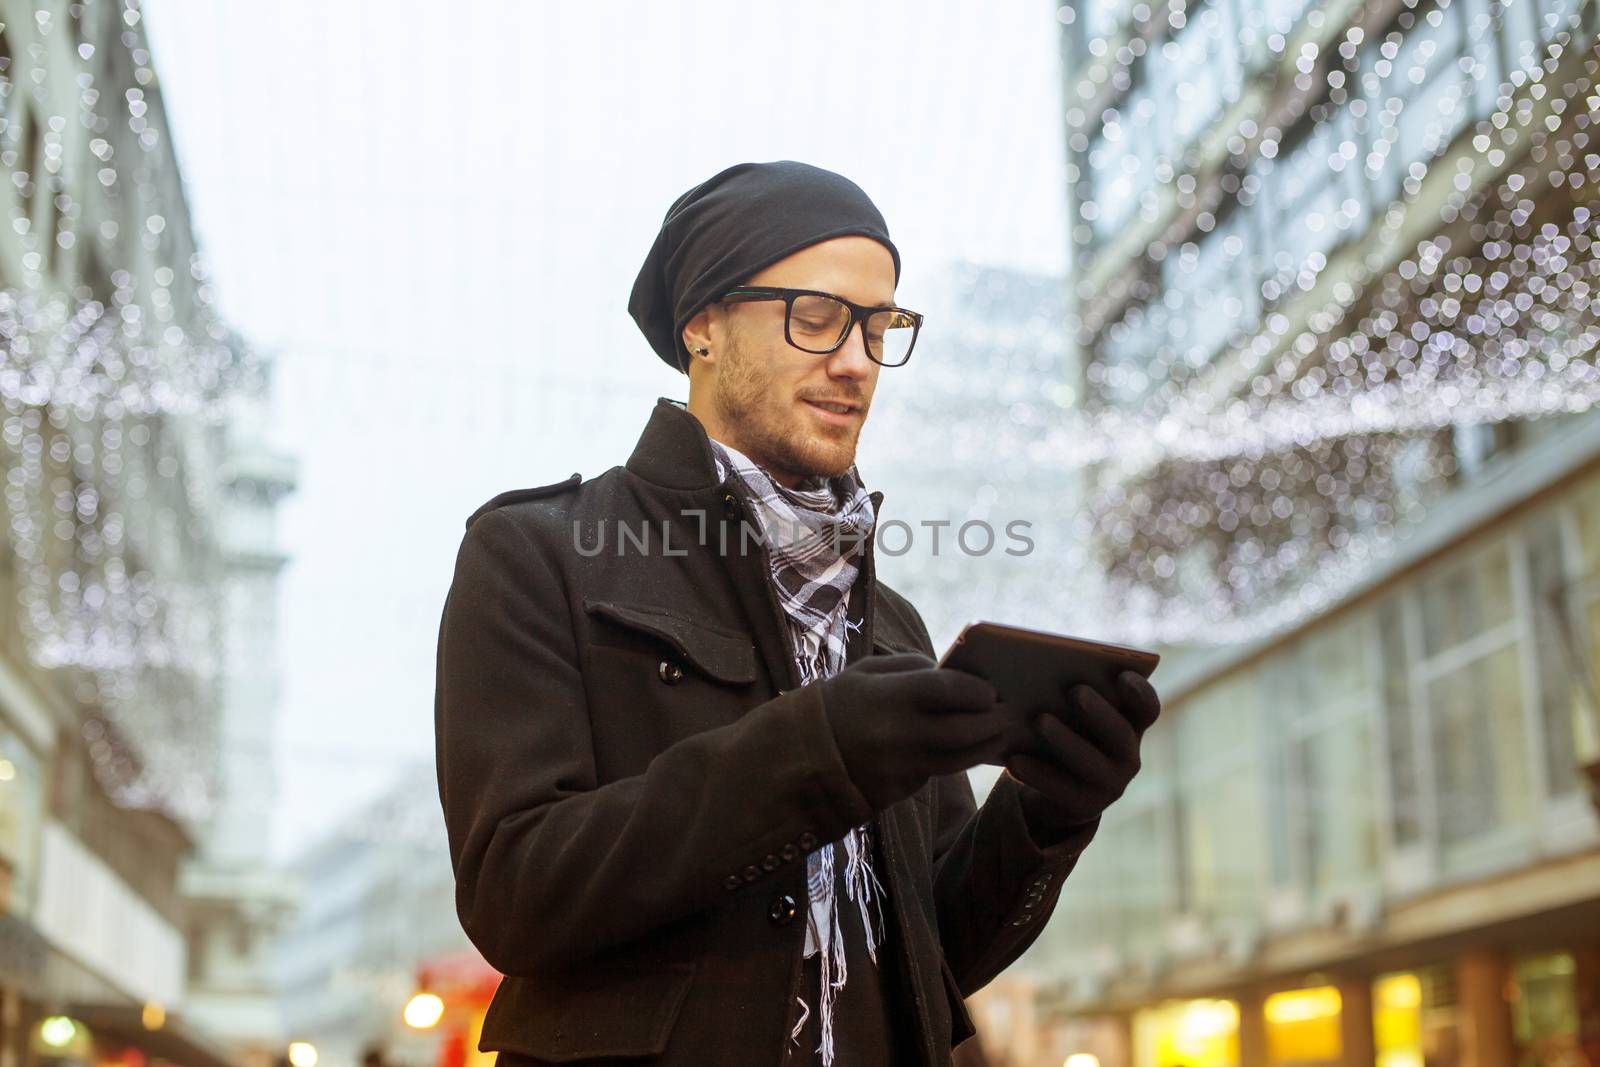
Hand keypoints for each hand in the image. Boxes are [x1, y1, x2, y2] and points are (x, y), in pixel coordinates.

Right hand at [818, 653, 1008, 811]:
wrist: (796, 756)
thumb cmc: (837, 703)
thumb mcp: (865, 672)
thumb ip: (910, 666)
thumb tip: (953, 673)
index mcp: (888, 697)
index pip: (949, 690)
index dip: (977, 690)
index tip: (991, 691)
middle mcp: (897, 735)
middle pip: (963, 731)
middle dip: (991, 722)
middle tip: (1007, 713)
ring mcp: (898, 768)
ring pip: (958, 760)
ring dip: (984, 747)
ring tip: (999, 735)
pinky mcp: (897, 792)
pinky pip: (936, 775)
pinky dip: (955, 762)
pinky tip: (968, 751)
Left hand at [1005, 670, 1161, 830]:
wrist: (1051, 787)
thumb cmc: (1064, 731)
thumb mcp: (1072, 713)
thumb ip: (1071, 692)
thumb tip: (1042, 669)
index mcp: (1130, 726)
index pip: (1147, 708)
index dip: (1140, 692)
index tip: (1123, 675)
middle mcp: (1127, 756)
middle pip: (1120, 733)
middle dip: (1099, 712)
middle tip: (1075, 691)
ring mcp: (1110, 785)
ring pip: (1090, 762)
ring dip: (1065, 740)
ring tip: (1039, 720)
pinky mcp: (1085, 806)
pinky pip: (1060, 789)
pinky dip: (1036, 773)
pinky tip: (1014, 761)